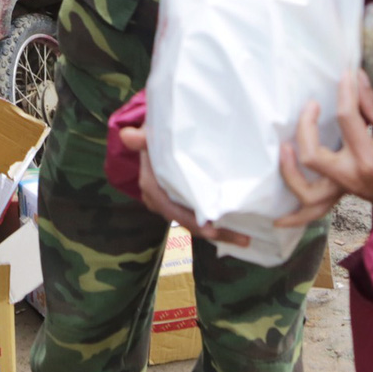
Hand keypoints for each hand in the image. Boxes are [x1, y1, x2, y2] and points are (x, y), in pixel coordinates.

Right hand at [118, 126, 248, 247]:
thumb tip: (128, 136)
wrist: (155, 136)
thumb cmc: (155, 135)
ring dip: (218, 231)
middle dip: (212, 232)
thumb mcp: (149, 134)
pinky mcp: (184, 202)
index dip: (188, 220)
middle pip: (186, 221)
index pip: (169, 207)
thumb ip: (142, 137)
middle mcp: (160, 200)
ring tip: (244, 237)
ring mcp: (173, 203)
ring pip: (194, 223)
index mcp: (151, 186)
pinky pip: (199, 217)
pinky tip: (238, 228)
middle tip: (240, 238)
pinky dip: (217, 223)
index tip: (210, 229)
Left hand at [276, 69, 372, 225]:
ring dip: (289, 173)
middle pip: (313, 156)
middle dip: (305, 128)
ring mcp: (343, 190)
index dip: (345, 91)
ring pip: (307, 193)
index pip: (347, 118)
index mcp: (369, 158)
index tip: (346, 74)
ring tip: (283, 148)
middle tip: (311, 105)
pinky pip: (313, 212)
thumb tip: (356, 78)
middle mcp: (351, 177)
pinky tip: (278, 217)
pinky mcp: (339, 195)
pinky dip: (295, 216)